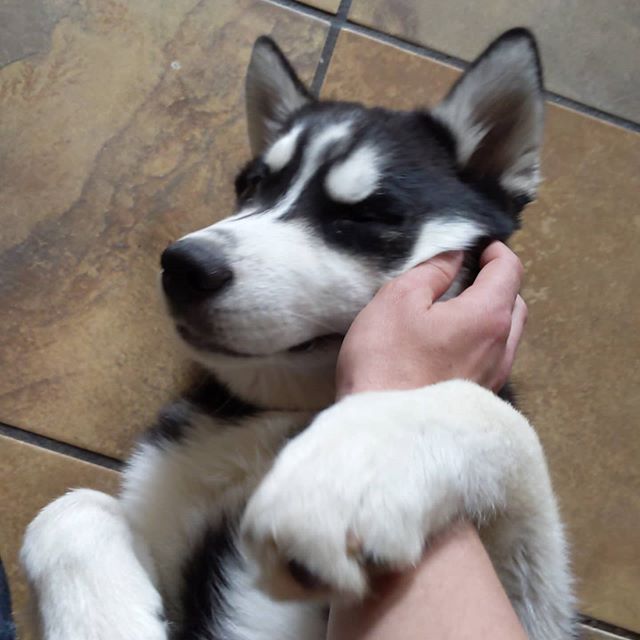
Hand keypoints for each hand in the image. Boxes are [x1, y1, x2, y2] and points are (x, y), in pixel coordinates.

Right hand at [336, 241, 526, 396]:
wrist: (383, 430)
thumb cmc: (386, 360)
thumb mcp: (398, 299)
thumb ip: (432, 271)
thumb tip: (454, 257)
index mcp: (488, 316)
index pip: (509, 270)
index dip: (495, 251)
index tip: (477, 246)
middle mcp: (502, 348)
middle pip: (515, 303)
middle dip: (497, 282)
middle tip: (467, 274)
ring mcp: (494, 377)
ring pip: (507, 334)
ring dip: (491, 313)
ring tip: (457, 309)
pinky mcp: (480, 398)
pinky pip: (494, 358)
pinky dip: (482, 340)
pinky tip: (451, 344)